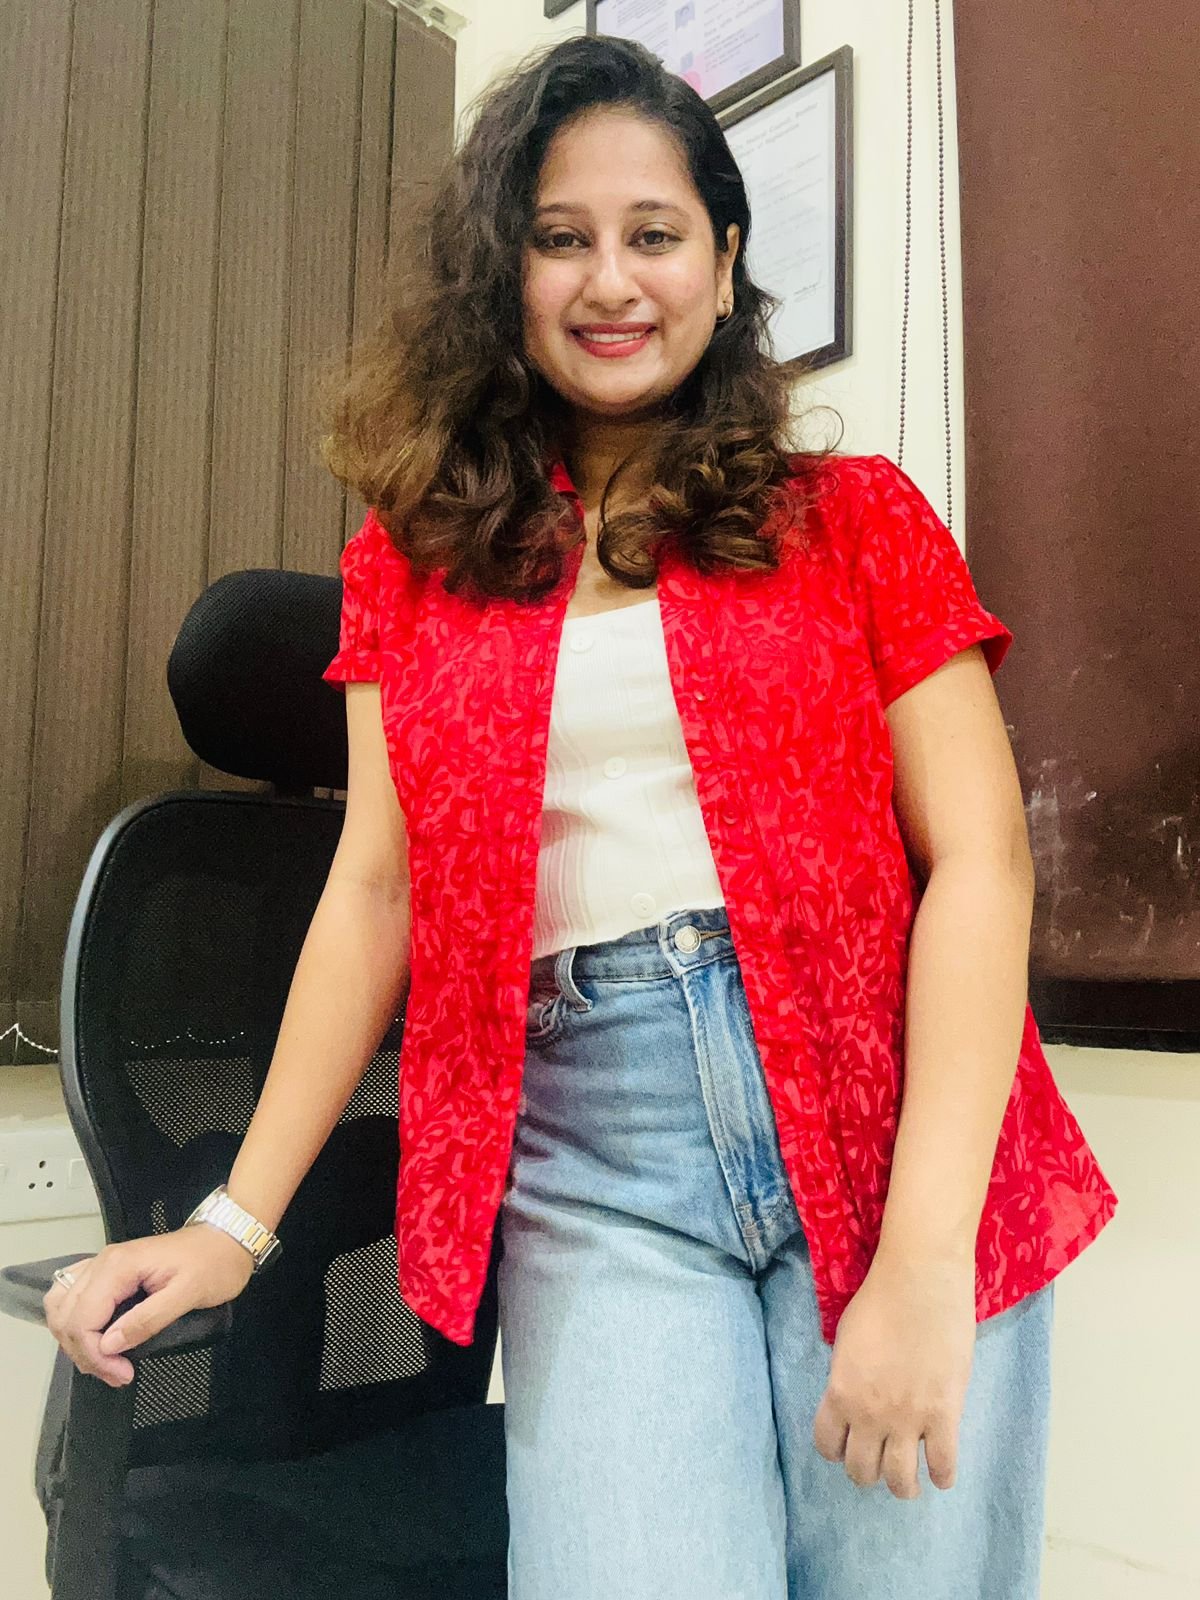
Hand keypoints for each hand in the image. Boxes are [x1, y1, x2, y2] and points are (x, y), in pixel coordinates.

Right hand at [43, 1226, 254, 1387]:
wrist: (226, 1239)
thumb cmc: (213, 1264)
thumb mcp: (188, 1294)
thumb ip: (147, 1320)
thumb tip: (108, 1346)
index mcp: (118, 1266)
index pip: (82, 1320)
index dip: (95, 1355)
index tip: (123, 1374)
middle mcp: (102, 1262)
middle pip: (67, 1317)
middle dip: (86, 1353)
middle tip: (117, 1374)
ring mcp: (102, 1265)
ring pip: (61, 1308)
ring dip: (76, 1341)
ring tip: (106, 1362)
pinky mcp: (107, 1271)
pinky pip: (72, 1297)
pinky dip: (75, 1323)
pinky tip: (95, 1340)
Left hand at [812, 1251, 976, 1499]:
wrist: (920, 1281)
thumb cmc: (880, 1299)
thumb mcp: (847, 1341)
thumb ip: (849, 1377)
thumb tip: (857, 1396)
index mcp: (840, 1393)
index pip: (828, 1445)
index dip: (838, 1449)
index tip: (849, 1445)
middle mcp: (869, 1414)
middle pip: (861, 1470)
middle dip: (868, 1471)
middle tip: (880, 1463)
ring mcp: (907, 1419)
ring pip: (900, 1481)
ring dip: (903, 1486)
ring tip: (909, 1483)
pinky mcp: (944, 1415)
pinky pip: (942, 1466)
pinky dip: (941, 1476)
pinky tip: (941, 1472)